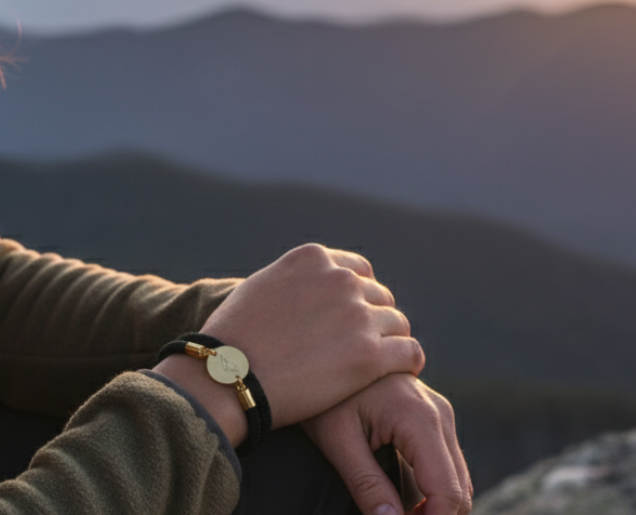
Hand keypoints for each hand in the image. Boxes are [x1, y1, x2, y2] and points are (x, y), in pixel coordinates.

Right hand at [154, 244, 424, 444]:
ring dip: (391, 342)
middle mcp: (340, 279)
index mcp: (313, 258)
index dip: (359, 296)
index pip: (358, 270)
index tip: (354, 318)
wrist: (226, 375)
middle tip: (364, 347)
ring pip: (397, 324)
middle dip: (374, 320)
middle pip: (380, 297)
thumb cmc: (233, 338)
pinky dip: (408, 361)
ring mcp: (357, 315)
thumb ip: (293, 281)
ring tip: (382, 363)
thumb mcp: (260, 287)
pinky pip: (409, 353)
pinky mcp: (370, 354)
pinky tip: (402, 372)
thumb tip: (308, 288)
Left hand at [302, 374, 471, 514]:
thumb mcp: (338, 441)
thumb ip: (368, 486)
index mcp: (420, 418)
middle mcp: (440, 413)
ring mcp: (441, 412)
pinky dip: (434, 488)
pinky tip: (407, 501)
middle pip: (459, 488)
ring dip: (436, 505)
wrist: (325, 351)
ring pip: (457, 478)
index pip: (447, 491)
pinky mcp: (434, 415)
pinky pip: (447, 463)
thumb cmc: (326, 395)